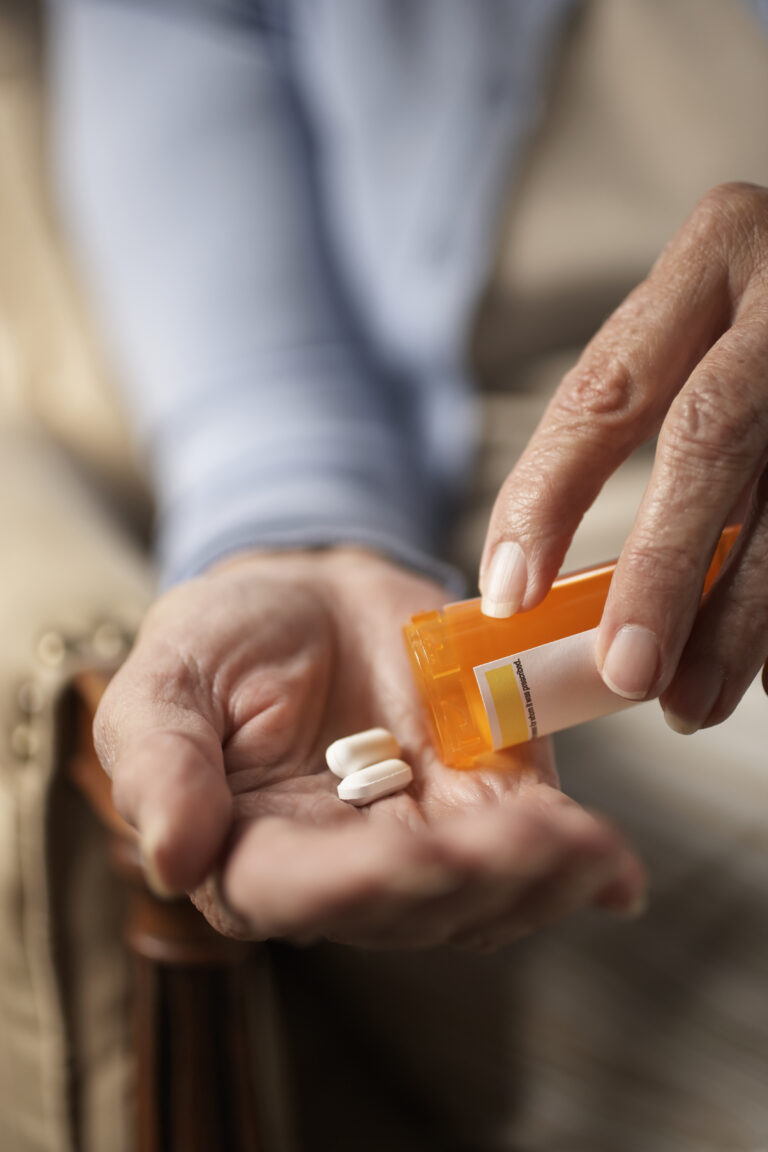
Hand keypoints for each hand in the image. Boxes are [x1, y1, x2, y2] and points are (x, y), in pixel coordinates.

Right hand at [94, 548, 644, 947]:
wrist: (307, 598)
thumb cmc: (221, 643)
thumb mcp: (165, 681)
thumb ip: (160, 762)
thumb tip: (172, 858)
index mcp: (252, 852)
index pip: (298, 893)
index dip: (358, 885)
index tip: (415, 856)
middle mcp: (343, 868)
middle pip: (410, 905)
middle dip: (474, 879)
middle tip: (525, 840)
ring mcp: (422, 840)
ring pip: (483, 895)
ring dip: (536, 878)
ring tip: (583, 847)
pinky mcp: (483, 800)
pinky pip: (532, 844)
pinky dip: (578, 863)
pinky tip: (614, 870)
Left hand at [480, 182, 767, 735]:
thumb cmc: (762, 318)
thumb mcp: (698, 324)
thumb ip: (634, 416)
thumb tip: (536, 581)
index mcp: (713, 253)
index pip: (608, 388)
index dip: (549, 496)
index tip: (508, 592)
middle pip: (710, 440)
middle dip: (662, 571)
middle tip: (626, 674)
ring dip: (739, 621)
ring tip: (690, 701)